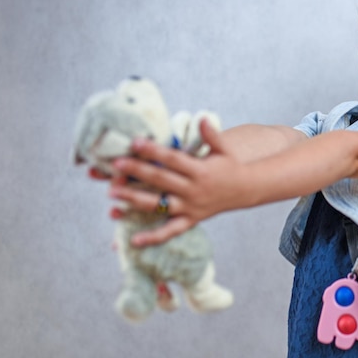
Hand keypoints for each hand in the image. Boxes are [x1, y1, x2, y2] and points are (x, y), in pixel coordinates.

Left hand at [109, 119, 249, 246]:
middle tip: (116, 164)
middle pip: (161, 179)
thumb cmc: (230, 166)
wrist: (245, 190)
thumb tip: (203, 118)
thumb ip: (211, 135)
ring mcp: (190, 207)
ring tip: (112, 194)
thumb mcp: (223, 149)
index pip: (173, 159)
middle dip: (137, 171)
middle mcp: (194, 190)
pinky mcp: (190, 220)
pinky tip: (133, 240)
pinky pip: (170, 231)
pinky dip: (153, 237)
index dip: (154, 151)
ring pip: (159, 204)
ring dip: (134, 200)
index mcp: (200, 170)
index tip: (135, 143)